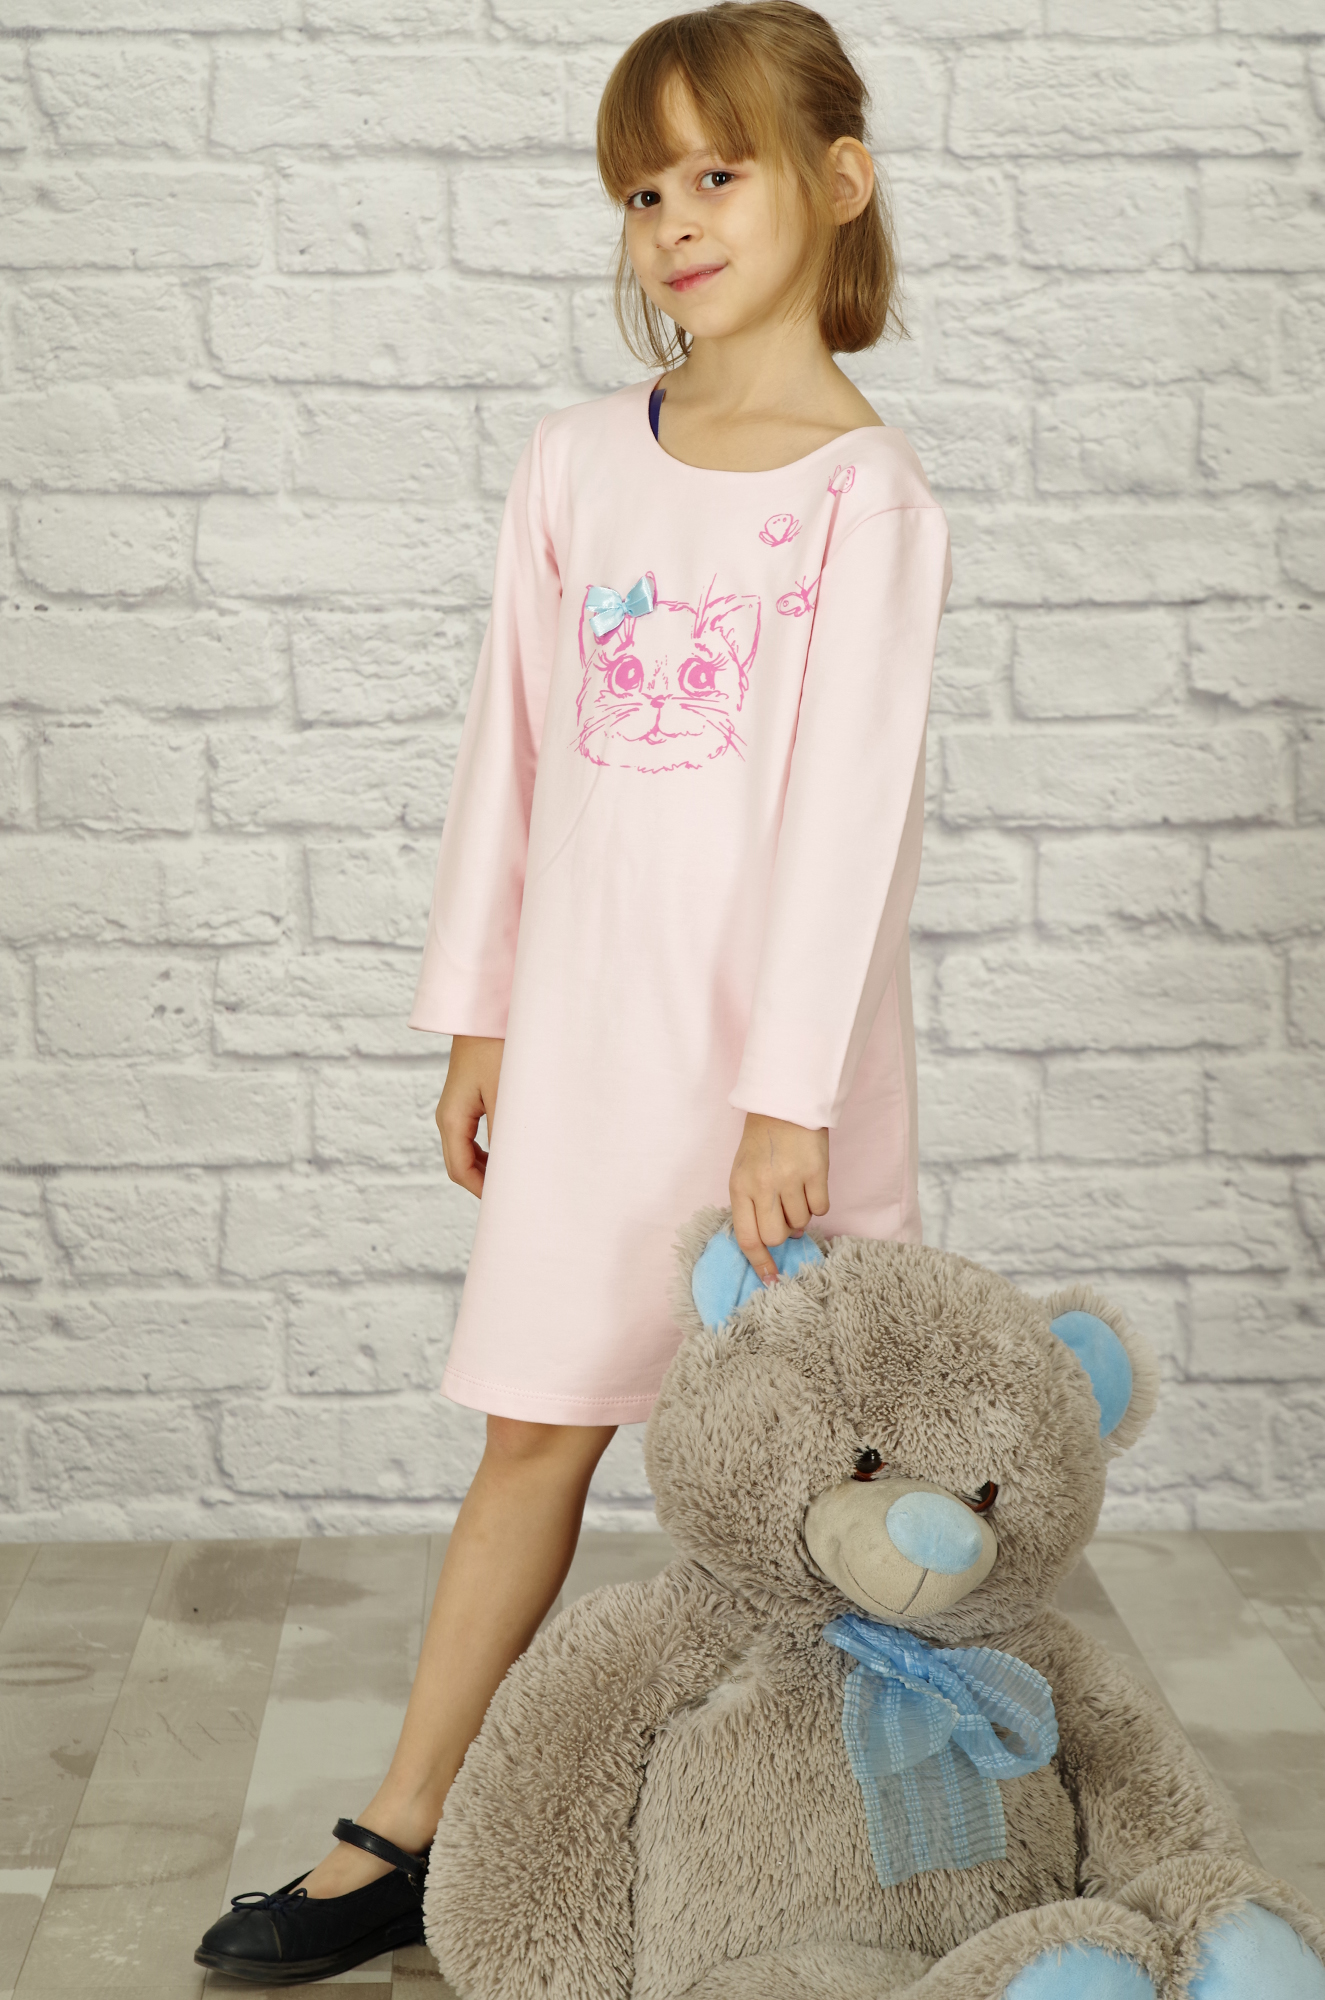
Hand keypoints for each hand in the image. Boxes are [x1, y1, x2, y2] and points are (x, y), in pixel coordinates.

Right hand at [436, 1035, 503, 1197]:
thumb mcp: (504, 1094)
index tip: (508, 1204)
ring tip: (518, 1177)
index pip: (460, 1170)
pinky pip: (475, 1137)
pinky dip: (491, 1150)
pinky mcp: (469, 1099)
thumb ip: (505, 1133)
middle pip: (461, 1165)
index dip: (482, 1192)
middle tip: (517, 1195)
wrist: (483, 1012)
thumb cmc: (495, 1048)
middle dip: (486, 1183)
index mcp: (451, 1119)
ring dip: (490, 1167)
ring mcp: (457, 1109)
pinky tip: (513, 1152)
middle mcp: (448, 1117)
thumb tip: (511, 1170)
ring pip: (468, 1152)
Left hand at [729, 1112, 829, 1285]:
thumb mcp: (744, 1173)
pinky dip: (818, 1202)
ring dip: (801, 1214)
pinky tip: (811, 1184)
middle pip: (776, 1236)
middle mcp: (763, 1186)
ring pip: (801, 1223)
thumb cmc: (762, 1143)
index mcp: (740, 1188)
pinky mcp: (815, 1172)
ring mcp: (790, 1179)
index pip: (747, 1238)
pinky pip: (821, 1208)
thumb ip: (752, 1206)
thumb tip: (775, 1241)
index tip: (771, 1279)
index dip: (759, 1263)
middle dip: (783, 1233)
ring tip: (796, 1190)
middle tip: (786, 1214)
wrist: (784, 1106)